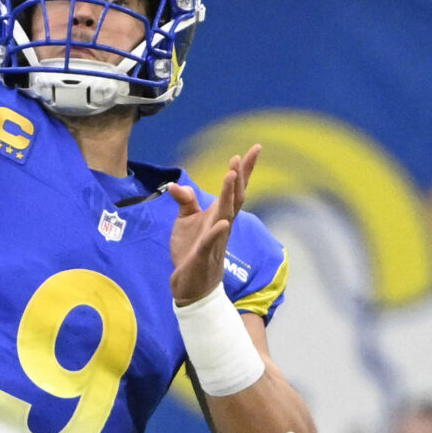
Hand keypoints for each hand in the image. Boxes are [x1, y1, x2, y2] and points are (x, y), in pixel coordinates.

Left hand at [170, 144, 258, 306]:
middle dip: (239, 177)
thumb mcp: (185, 221)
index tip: (254, 149)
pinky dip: (216, 232)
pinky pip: (212, 243)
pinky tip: (221, 222)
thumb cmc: (192, 250)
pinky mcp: (203, 256)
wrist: (191, 283)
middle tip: (241, 155)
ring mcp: (215, 240)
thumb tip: (176, 184)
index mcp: (219, 214)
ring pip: (226, 215)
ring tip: (231, 175)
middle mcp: (222, 224)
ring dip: (229, 195)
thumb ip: (185, 201)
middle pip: (235, 197)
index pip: (234, 189)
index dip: (244, 169)